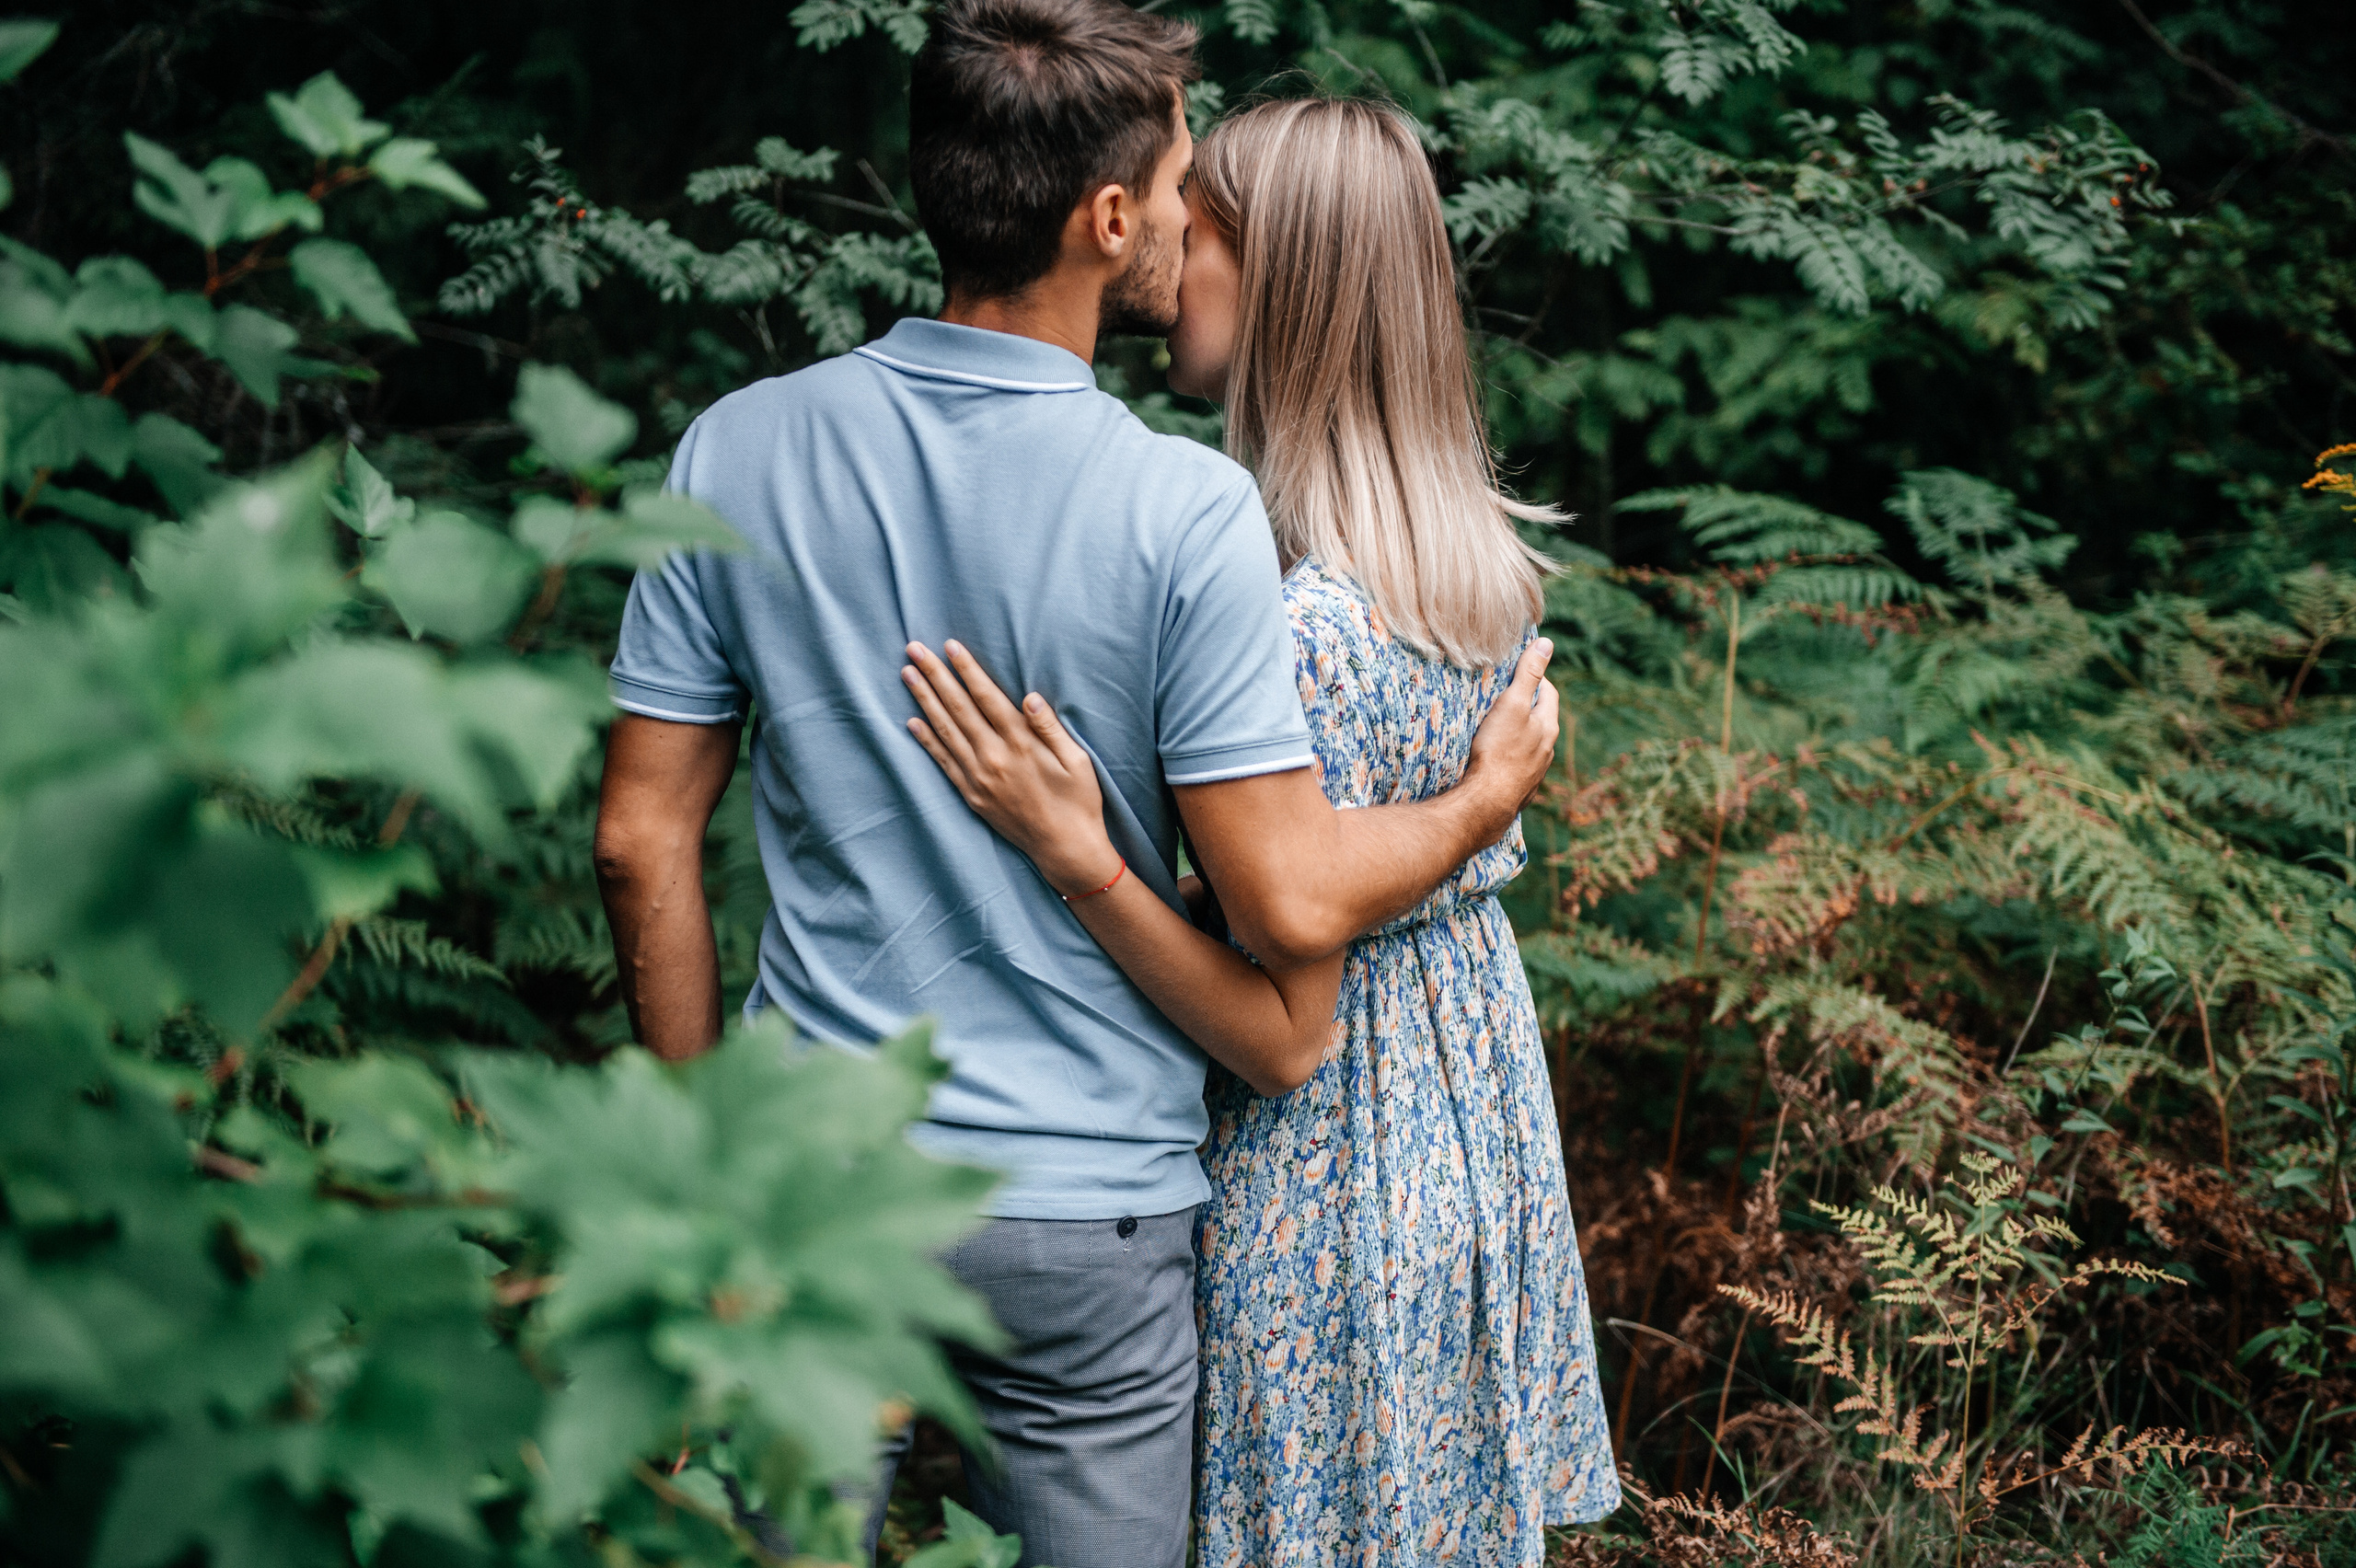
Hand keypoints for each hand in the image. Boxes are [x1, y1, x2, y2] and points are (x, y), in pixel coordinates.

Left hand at [901, 640, 1122, 896]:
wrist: (1064, 849)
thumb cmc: (1078, 802)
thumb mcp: (1076, 760)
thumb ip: (1049, 727)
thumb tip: (1029, 697)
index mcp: (1021, 744)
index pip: (986, 697)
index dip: (967, 669)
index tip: (950, 646)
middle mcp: (993, 758)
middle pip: (958, 707)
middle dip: (935, 675)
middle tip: (914, 648)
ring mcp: (978, 778)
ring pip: (945, 730)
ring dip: (924, 699)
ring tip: (907, 674)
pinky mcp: (971, 795)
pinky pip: (943, 762)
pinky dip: (926, 740)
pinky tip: (912, 722)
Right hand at [1462, 637, 1560, 824]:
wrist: (1486, 803)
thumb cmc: (1498, 750)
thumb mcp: (1512, 704)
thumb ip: (1528, 674)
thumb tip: (1546, 644)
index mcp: (1547, 727)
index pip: (1549, 693)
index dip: (1536, 679)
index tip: (1518, 673)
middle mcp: (1546, 751)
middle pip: (1541, 720)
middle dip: (1527, 707)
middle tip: (1504, 698)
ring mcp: (1534, 773)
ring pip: (1531, 747)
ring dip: (1519, 736)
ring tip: (1497, 729)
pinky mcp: (1519, 791)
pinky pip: (1518, 769)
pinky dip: (1510, 760)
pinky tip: (1495, 762)